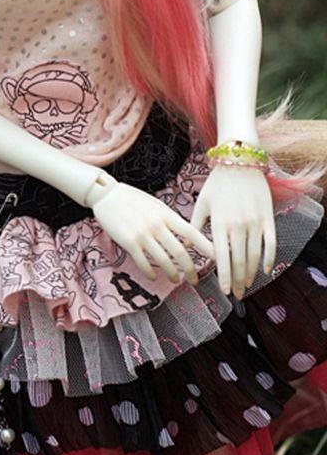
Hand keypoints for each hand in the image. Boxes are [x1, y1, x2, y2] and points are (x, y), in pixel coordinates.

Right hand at [89, 181, 215, 285]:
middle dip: (190, 269)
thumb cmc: (131, 199)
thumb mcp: (155, 204)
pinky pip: (143, 262)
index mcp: (166, 215)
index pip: (191, 233)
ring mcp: (143, 234)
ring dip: (172, 274)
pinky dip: (151, 272)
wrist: (106, 195)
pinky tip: (154, 276)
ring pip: (164, 260)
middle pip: (180, 252)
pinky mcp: (129, 242)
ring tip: (175, 280)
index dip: (206, 247)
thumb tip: (184, 235)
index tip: (218, 258)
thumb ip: (169, 219)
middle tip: (195, 279)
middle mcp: (157, 225)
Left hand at [190, 164, 275, 298]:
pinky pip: (271, 243)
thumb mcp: (202, 203)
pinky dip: (269, 258)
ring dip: (251, 273)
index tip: (224, 291)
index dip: (224, 276)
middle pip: (239, 260)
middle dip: (238, 280)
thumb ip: (194, 226)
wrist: (239, 161)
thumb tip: (184, 245)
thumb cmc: (217, 183)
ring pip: (254, 255)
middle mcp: (238, 225)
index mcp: (219, 223)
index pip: (222, 257)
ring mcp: (254, 222)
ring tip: (247, 285)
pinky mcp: (267, 217)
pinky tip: (265, 270)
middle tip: (237, 294)